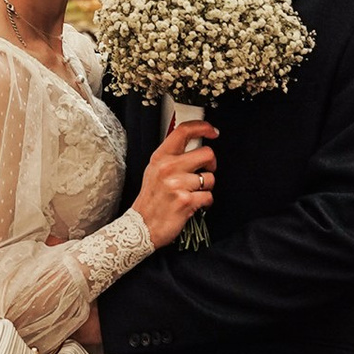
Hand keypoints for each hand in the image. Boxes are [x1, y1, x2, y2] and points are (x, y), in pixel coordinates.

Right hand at [135, 113, 216, 249]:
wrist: (141, 227)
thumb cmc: (151, 200)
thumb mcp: (154, 171)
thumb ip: (171, 156)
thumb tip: (194, 143)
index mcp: (160, 157)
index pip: (183, 131)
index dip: (203, 127)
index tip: (212, 131)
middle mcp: (168, 168)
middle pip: (206, 153)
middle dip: (211, 164)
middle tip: (205, 171)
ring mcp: (177, 184)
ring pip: (210, 177)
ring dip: (206, 187)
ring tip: (193, 193)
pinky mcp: (186, 201)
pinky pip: (209, 196)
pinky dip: (205, 202)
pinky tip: (194, 204)